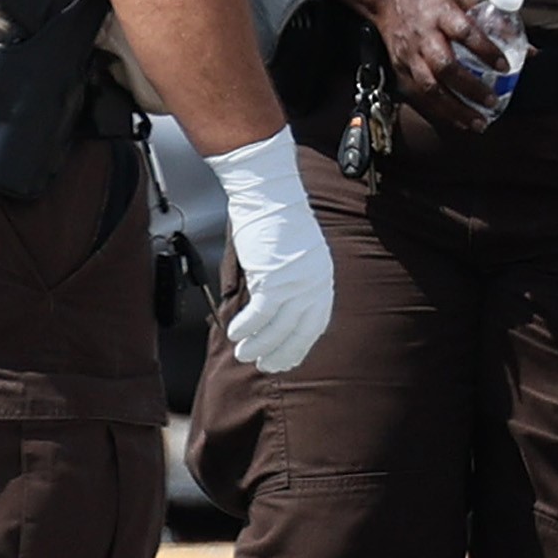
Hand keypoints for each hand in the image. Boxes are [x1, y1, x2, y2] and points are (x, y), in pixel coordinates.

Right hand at [208, 130, 334, 371]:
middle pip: (300, 331)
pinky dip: (246, 327)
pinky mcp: (275, 278)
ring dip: (259, 344)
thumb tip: (276, 307)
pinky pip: (260, 314)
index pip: (316, 322)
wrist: (269, 193)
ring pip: (278, 327)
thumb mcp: (295, 253)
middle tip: (266, 365)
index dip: (301, 345)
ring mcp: (297, 282)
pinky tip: (235, 333)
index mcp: (323, 276)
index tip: (288, 359)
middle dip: (282, 352)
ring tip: (244, 354)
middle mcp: (315, 282)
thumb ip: (292, 279)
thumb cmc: (276, 219)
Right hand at [367, 0, 497, 131]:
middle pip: (446, 66)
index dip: (486, 51)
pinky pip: (419, 95)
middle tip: (492, 102)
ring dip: (455, 109)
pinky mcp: (400, 68)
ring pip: (431, 87)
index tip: (505, 67)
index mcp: (442, 13)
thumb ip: (493, 23)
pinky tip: (457, 122)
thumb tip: (529, 49)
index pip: (466, 33)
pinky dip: (439, 112)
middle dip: (470, 88)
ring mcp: (410, 55)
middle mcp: (425, 36)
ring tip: (477, 123)